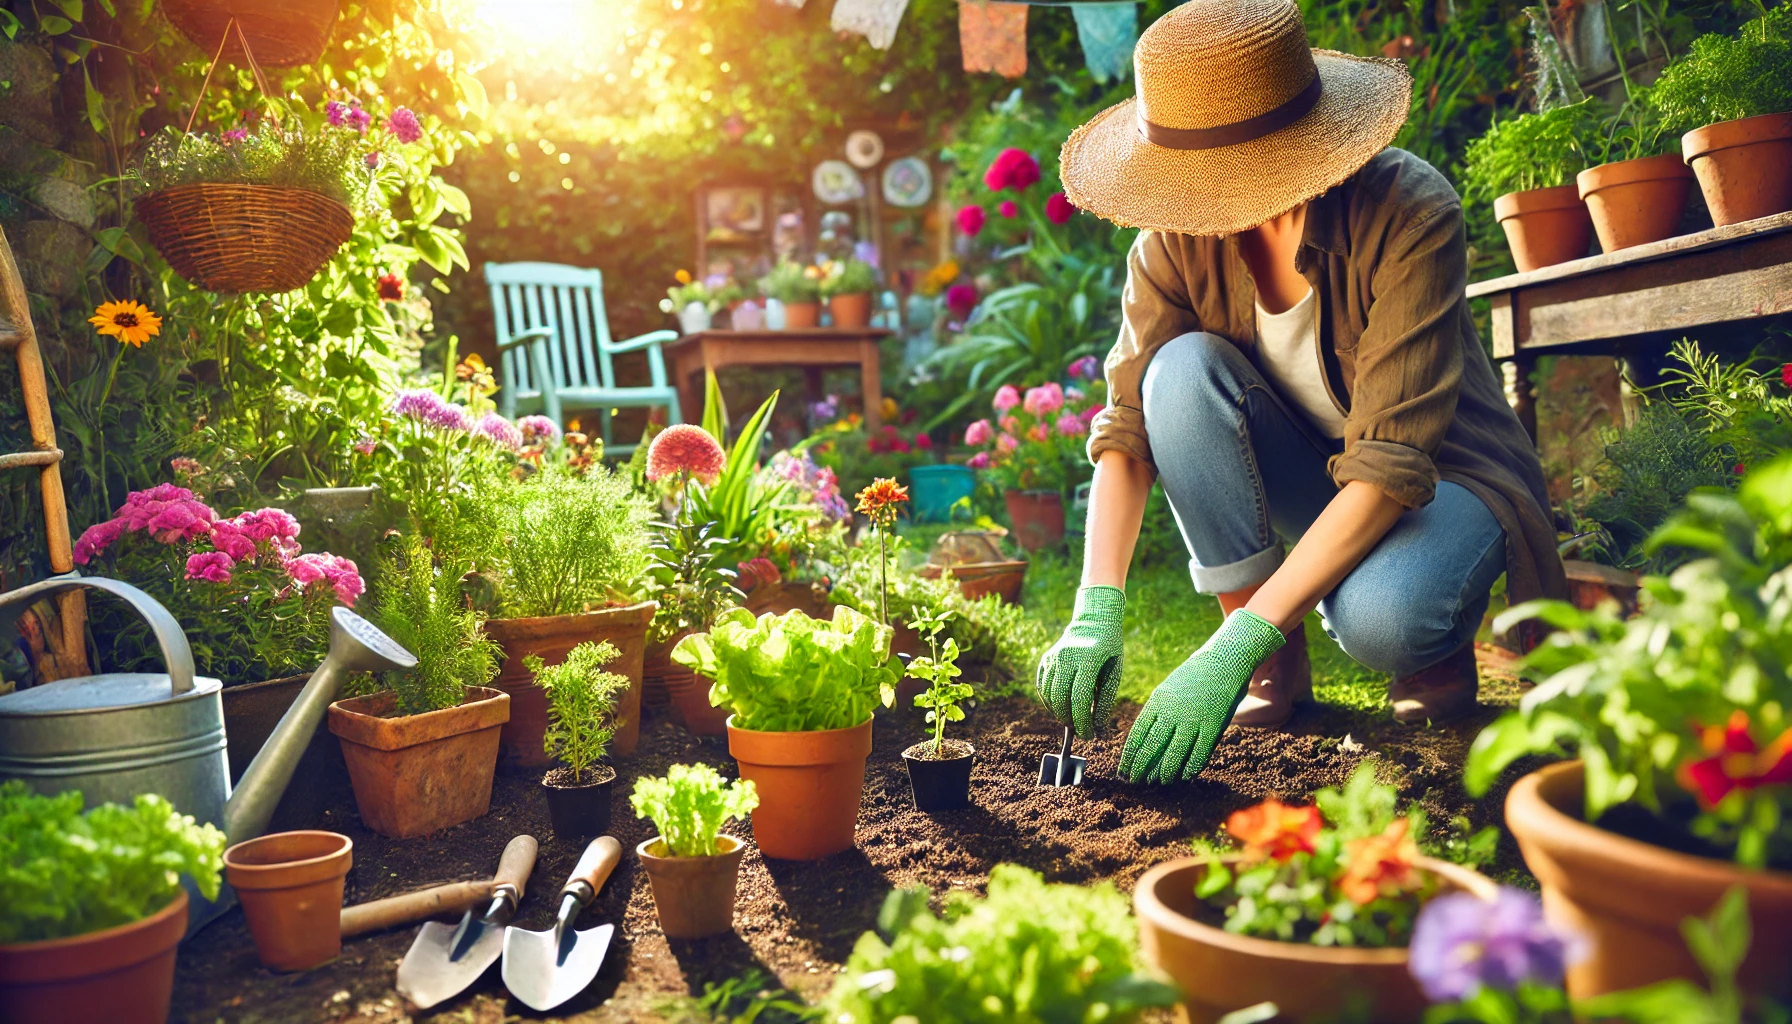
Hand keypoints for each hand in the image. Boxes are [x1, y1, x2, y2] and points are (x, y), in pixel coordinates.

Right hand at [1035, 586, 1125, 738]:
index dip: (1083, 721)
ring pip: (1049, 694)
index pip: (1081, 698)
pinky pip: (1042, 687)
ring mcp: (1053, 656)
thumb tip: (1098, 730)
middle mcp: (1067, 656)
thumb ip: (1106, 701)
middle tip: (1080, 731)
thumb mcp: (1115, 673)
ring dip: (1059, 714)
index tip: (1089, 735)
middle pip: (1061, 698)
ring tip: (1072, 721)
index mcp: (1089, 658)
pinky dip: (1049, 703)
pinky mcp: (1046, 659)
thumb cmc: (1109, 651)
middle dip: (1070, 720)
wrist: (1093, 622)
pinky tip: (1060, 709)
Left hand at [1119, 610, 1284, 783]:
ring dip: (1163, 773)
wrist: (1226, 659)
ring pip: (1173, 756)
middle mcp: (1172, 712)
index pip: (1137, 735)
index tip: (1123, 770)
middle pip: (1151, 748)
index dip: (1129, 756)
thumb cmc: (1194, 675)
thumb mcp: (1168, 688)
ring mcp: (1193, 721)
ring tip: (1158, 781)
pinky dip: (1189, 769)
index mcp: (1157, 701)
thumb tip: (1145, 738)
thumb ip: (1157, 712)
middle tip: (1135, 782)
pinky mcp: (1213, 727)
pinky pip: (1198, 755)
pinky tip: (1183, 776)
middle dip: (1140, 769)